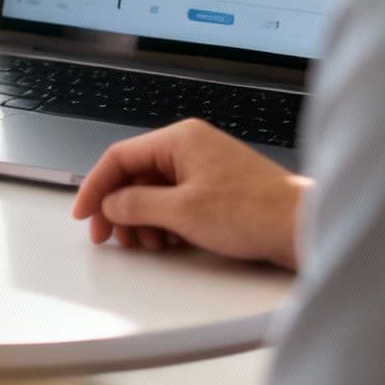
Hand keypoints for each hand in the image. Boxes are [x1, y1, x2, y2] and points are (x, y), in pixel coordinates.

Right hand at [71, 119, 308, 269]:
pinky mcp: (217, 189)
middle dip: (119, 208)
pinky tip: (166, 242)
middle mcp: (190, 147)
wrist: (300, 226)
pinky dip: (164, 221)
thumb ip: (136, 204)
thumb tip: (111, 203)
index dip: (96, 187)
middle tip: (110, 237)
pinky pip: (176, 201)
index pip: (120, 157)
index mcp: (179, 140)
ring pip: (155, 191)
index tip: (84, 214)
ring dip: (141, 219)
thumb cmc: (252, 211)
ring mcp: (205, 167)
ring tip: (146, 245)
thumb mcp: (181, 211)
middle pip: (135, 175)